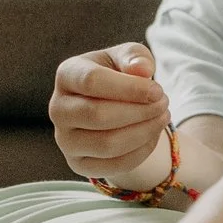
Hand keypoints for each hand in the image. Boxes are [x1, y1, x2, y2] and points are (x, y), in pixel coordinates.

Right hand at [49, 44, 170, 184]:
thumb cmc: (119, 75)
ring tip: (162, 117)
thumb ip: (135, 57)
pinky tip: (152, 135)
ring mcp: (65, 140)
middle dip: (140, 111)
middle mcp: (58, 109)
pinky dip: (141, 152)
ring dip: (144, 132)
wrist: (109, 105)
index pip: (92, 82)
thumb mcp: (128, 57)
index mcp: (67, 75)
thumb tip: (142, 70)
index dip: (129, 88)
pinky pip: (114, 165)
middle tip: (164, 103)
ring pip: (107, 144)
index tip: (158, 91)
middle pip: (98, 115)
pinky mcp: (78, 163)